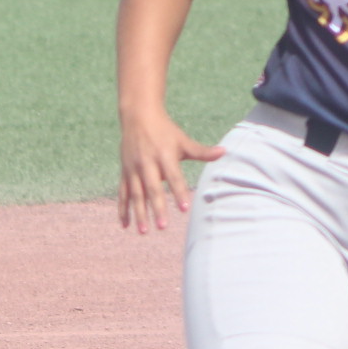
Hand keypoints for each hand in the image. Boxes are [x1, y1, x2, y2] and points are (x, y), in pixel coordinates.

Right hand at [119, 109, 222, 233]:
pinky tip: (126, 225)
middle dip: (157, 208)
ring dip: (139, 213)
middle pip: (152, 188)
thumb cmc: (166, 131)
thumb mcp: (183, 140)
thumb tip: (224, 152)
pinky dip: (123, 209)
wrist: (138, 116)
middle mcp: (147, 163)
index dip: (179, 192)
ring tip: (144, 232)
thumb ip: (202, 152)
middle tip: (163, 227)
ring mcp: (133, 169)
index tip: (185, 208)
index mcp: (164, 155)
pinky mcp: (125, 172)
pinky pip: (123, 194)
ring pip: (136, 194)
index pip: (174, 176)